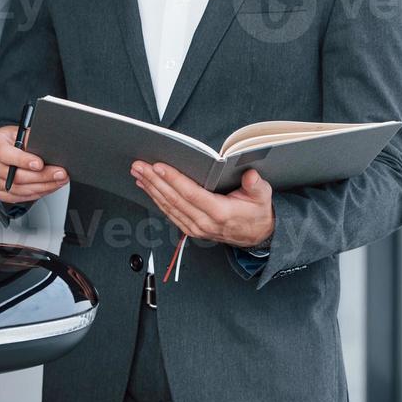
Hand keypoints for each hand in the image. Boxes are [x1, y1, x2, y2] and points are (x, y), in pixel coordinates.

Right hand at [0, 126, 67, 205]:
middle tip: (59, 173)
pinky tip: (48, 187)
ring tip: (59, 181)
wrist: (0, 149)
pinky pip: (18, 197)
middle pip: (14, 176)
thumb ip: (30, 138)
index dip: (23, 160)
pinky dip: (36, 193)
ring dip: (42, 187)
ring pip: (18, 189)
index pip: (5, 154)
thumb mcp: (19, 132)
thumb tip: (48, 146)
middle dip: (41, 176)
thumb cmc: (10, 140)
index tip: (40, 164)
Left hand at [130, 162, 274, 247]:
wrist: (257, 235)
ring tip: (138, 173)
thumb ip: (256, 185)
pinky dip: (156, 199)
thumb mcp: (262, 196)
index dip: (173, 179)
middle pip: (174, 199)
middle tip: (139, 166)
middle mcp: (204, 223)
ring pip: (168, 207)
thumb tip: (251, 175)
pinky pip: (170, 213)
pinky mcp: (191, 229)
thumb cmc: (257, 213)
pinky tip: (147, 187)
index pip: (191, 194)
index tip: (159, 166)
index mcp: (220, 212)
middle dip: (154, 181)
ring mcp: (196, 228)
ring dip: (151, 189)